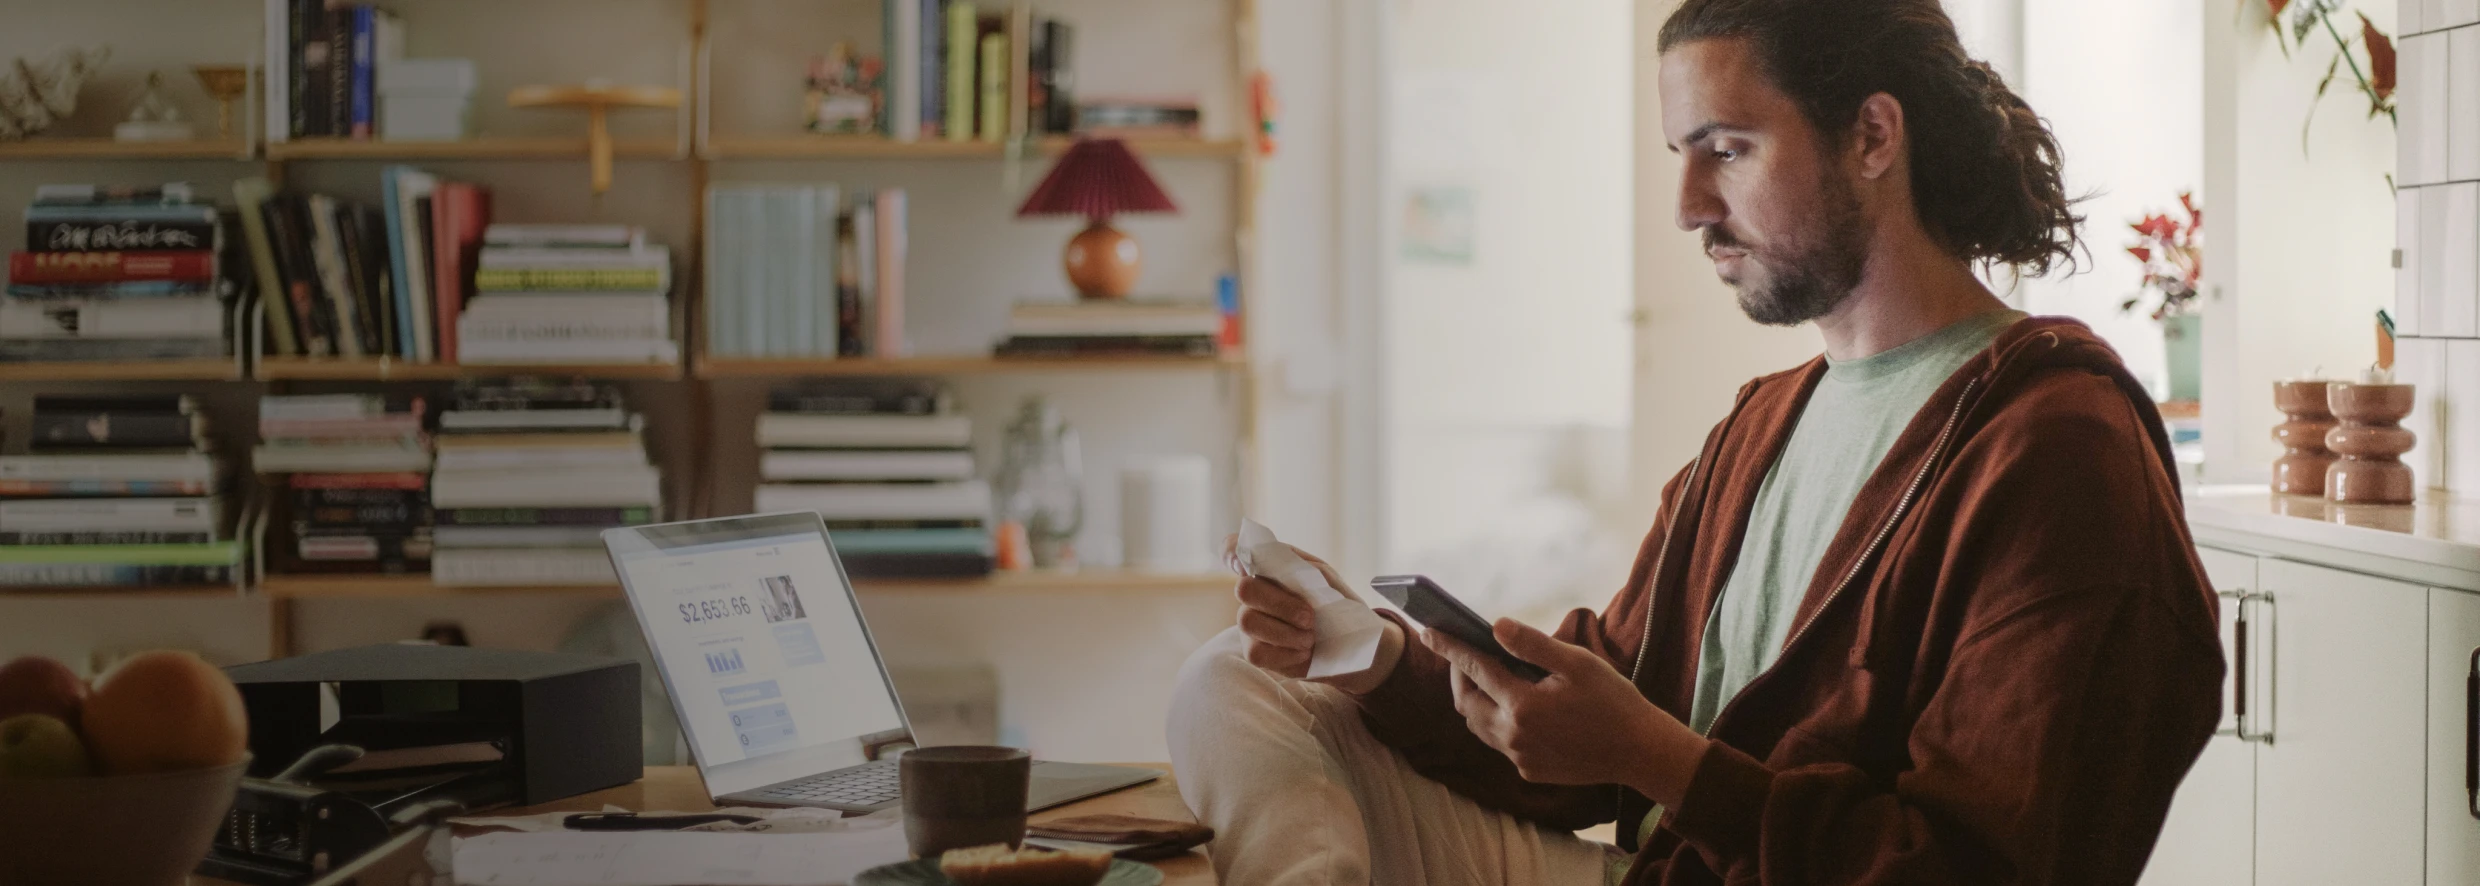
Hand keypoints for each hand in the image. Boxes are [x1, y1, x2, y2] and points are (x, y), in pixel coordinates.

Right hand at [1226, 536, 1403, 691]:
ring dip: (1286, 632)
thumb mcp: (1327, 581)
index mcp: (1271, 567)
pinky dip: (1285, 653)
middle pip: (1243, 589)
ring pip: (1248, 622)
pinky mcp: (1256, 651)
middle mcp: (1256, 592)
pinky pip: (1255, 652)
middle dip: (1280, 604)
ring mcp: (1251, 622)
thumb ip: (1301, 569)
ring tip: (1311, 637)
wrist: (1354, 645)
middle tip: (1309, 617)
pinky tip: (1303, 652)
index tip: (1245, 567)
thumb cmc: (1338, 606)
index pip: (1233, 549)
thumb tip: (1277, 563)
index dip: (1230, 552)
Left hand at [1424, 619, 1705, 806]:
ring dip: (1474, 700)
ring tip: (1484, 677)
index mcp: (1523, 704)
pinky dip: (1495, 721)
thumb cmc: (1613, 701)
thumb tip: (1496, 626)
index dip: (1450, 647)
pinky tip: (1513, 706)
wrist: (1640, 752)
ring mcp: (1519, 757)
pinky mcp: (1528, 771)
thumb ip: (1533, 645)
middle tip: (1463, 655)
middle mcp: (1513, 735)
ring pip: (1478, 726)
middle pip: (1465, 703)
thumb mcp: (1577, 663)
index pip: (1475, 668)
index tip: (1430, 631)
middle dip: (1458, 676)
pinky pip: (1499, 743)